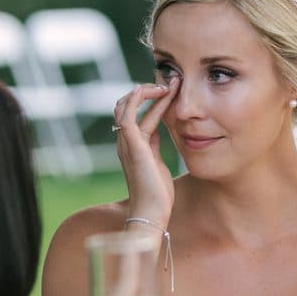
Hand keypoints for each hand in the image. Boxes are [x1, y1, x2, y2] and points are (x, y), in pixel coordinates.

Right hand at [113, 79, 178, 225]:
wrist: (152, 213)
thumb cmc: (158, 195)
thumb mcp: (159, 164)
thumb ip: (156, 147)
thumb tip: (160, 132)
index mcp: (132, 146)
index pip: (137, 114)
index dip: (153, 100)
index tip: (172, 89)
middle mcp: (125, 141)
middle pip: (126, 106)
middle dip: (147, 91)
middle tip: (171, 82)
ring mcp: (126, 142)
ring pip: (125, 106)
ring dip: (146, 91)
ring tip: (167, 84)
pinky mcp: (131, 144)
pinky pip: (128, 114)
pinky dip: (138, 98)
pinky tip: (157, 91)